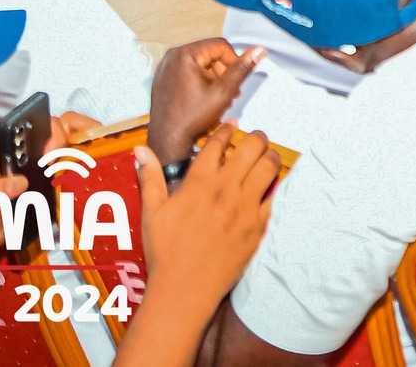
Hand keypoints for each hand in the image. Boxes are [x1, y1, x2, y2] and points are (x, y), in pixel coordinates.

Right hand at [133, 125, 278, 320]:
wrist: (184, 289)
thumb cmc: (165, 251)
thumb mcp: (152, 212)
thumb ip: (150, 177)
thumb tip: (141, 150)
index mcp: (200, 182)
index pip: (219, 142)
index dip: (226, 130)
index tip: (230, 126)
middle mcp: (226, 189)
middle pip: (253, 146)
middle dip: (256, 137)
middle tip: (254, 139)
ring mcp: (246, 207)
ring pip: (270, 166)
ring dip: (270, 156)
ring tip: (266, 157)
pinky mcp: (258, 226)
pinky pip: (274, 196)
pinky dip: (272, 186)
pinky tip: (267, 186)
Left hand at [147, 38, 265, 166]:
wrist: (168, 140)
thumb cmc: (191, 118)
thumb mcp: (224, 92)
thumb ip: (242, 69)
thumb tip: (258, 51)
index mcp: (185, 54)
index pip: (221, 46)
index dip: (234, 62)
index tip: (235, 80)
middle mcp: (172, 57)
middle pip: (210, 54)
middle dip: (223, 72)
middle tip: (228, 92)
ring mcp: (165, 68)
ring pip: (200, 63)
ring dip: (212, 78)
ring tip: (217, 97)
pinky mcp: (163, 79)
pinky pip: (187, 71)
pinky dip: (198, 81)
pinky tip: (203, 98)